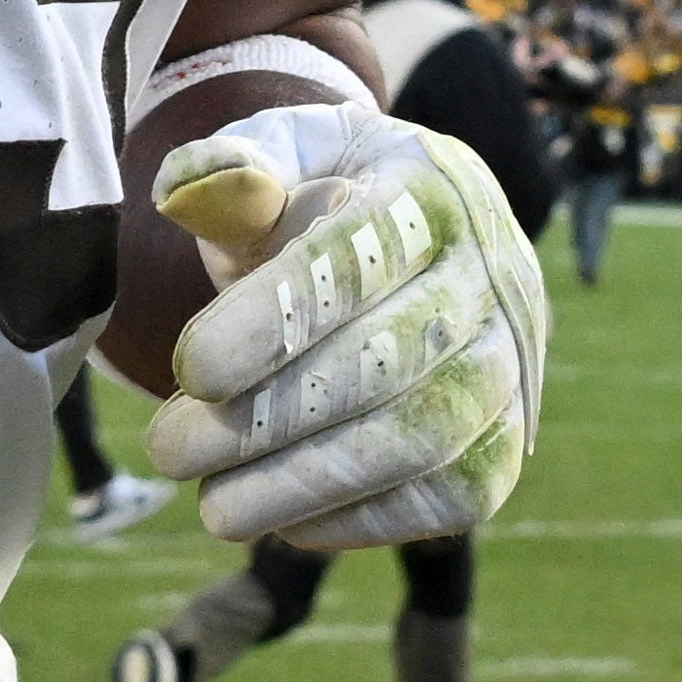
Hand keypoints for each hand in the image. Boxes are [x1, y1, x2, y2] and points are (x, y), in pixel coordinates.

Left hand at [137, 105, 548, 548]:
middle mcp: (493, 278)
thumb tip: (186, 190)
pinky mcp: (508, 445)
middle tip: (170, 449)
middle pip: (388, 362)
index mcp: (431, 191)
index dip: (274, 319)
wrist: (419, 246)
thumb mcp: (281, 160)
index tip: (189, 369)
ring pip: (421, 442)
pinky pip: (448, 499)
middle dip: (267, 419)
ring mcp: (510, 367)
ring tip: (212, 505)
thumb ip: (232, 174)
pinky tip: (278, 519)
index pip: (359, 258)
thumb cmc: (325, 202)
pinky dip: (357, 521)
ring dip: (303, 485)